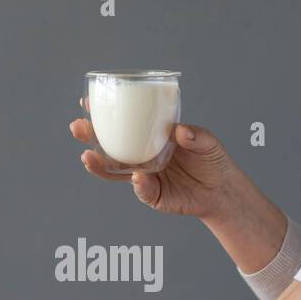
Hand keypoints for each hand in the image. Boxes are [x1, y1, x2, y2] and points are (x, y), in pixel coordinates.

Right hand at [70, 100, 239, 219]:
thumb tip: (181, 131)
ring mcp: (144, 176)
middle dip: (89, 137)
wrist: (223, 190)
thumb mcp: (207, 141)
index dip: (102, 115)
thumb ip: (195, 135)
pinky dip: (139, 184)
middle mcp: (141, 156)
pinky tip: (137, 177)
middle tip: (77, 127)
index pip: (122, 125)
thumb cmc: (212, 160)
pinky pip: (142, 189)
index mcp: (148, 137)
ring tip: (88, 156)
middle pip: (108, 147)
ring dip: (99, 165)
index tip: (87, 103)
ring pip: (115, 171)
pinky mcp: (153, 195)